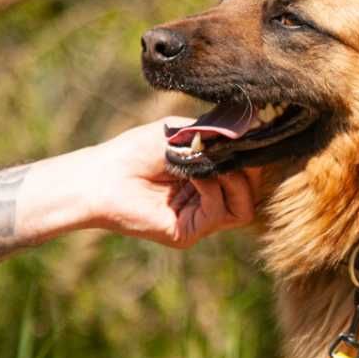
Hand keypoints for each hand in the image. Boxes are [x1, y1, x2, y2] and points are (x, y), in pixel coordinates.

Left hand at [87, 119, 262, 249]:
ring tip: (212, 161)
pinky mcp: (188, 233)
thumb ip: (217, 132)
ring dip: (233, 179)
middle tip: (238, 150)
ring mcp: (199, 219)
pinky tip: (194, 173)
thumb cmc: (134, 151)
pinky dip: (212, 188)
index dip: (255, 158)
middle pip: (252, 193)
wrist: (101, 175)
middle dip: (250, 169)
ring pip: (243, 208)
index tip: (257, 137)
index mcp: (207, 179)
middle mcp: (207, 201)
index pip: (249, 175)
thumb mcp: (182, 133)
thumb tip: (258, 124)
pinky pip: (218, 212)